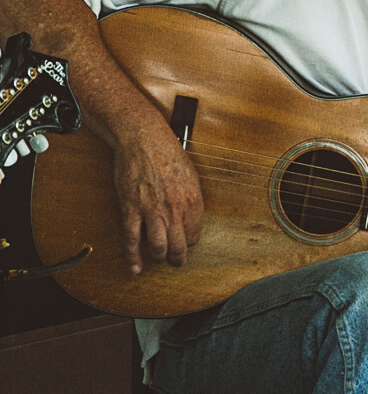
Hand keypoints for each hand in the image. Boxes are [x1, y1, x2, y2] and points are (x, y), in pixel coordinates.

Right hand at [113, 129, 202, 273]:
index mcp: (193, 200)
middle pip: (179, 246)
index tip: (185, 243)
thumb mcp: (191, 176)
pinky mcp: (132, 209)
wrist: (144, 140)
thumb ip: (191, 199)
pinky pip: (132, 239)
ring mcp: (153, 211)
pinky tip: (135, 267)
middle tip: (175, 261)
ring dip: (159, 258)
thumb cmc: (167, 153)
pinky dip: (132, 257)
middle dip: (177, 258)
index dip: (190, 243)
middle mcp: (175, 209)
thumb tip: (189, 218)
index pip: (195, 235)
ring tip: (158, 259)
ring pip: (158, 248)